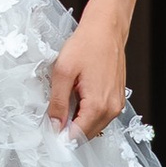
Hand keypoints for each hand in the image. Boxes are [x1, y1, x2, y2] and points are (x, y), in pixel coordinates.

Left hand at [48, 1, 128, 138]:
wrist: (107, 28)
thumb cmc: (87, 44)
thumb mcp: (63, 72)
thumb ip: (57, 103)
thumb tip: (54, 125)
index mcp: (99, 105)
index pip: (77, 136)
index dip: (60, 137)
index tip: (48, 132)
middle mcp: (112, 109)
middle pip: (87, 135)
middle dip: (69, 132)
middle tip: (52, 119)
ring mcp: (117, 104)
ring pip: (94, 127)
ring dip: (78, 122)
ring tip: (64, 105)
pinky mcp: (117, 98)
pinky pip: (100, 116)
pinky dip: (86, 114)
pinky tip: (76, 99)